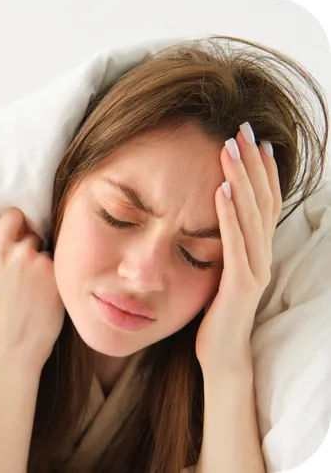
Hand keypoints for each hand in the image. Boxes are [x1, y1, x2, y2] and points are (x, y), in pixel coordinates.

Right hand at [0, 207, 64, 371]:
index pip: (14, 215)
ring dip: (41, 261)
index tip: (14, 233)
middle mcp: (24, 254)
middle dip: (27, 245)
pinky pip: (61, 267)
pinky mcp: (61, 279)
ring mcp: (45, 266)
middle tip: (21, 268)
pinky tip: (45, 291)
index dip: (15, 222)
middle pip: (32, 234)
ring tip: (33, 284)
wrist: (14, 347)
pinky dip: (54, 275)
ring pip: (47, 252)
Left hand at [196, 123, 281, 374]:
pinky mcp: (241, 285)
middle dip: (252, 162)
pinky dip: (229, 215)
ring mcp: (255, 269)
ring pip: (252, 216)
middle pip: (263, 199)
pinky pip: (235, 244)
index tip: (253, 138)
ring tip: (230, 148)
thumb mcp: (222, 268)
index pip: (265, 200)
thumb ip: (225, 243)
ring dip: (241, 179)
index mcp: (258, 249)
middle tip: (242, 128)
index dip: (262, 168)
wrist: (222, 353)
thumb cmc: (217, 310)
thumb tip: (214, 213)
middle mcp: (263, 254)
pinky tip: (219, 190)